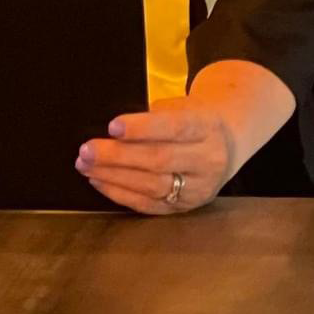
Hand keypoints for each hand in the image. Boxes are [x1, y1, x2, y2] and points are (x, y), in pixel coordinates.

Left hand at [75, 96, 236, 214]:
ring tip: (86, 166)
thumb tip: (109, 131)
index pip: (174, 128)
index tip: (112, 126)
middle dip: (117, 156)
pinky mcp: (185, 207)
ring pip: (152, 185)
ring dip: (113, 176)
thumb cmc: (193, 120)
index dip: (142, 128)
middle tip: (86, 150)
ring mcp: (198, 188)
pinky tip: (99, 181)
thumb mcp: (182, 107)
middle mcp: (208, 160)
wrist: (227, 143)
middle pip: (159, 160)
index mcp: (207, 128)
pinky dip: (120, 193)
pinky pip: (149, 204)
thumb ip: (153, 116)